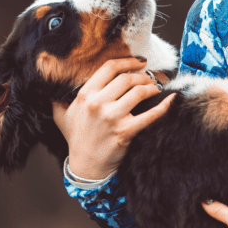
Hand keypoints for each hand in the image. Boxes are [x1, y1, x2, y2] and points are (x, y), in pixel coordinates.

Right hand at [52, 57, 173, 179]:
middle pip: (127, 78)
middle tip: (150, 77)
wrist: (85, 166)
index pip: (109, 68)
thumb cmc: (76, 139)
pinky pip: (150, 115)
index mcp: (85, 95)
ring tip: (156, 88)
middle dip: (143, 75)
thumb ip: (60, 98)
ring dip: (152, 87)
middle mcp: (98, 103)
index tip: (139, 62)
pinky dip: (163, 106)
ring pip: (139, 92)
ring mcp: (112, 117)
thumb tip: (56, 84)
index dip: (128, 61)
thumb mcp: (61, 115)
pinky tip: (171, 99)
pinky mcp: (126, 131)